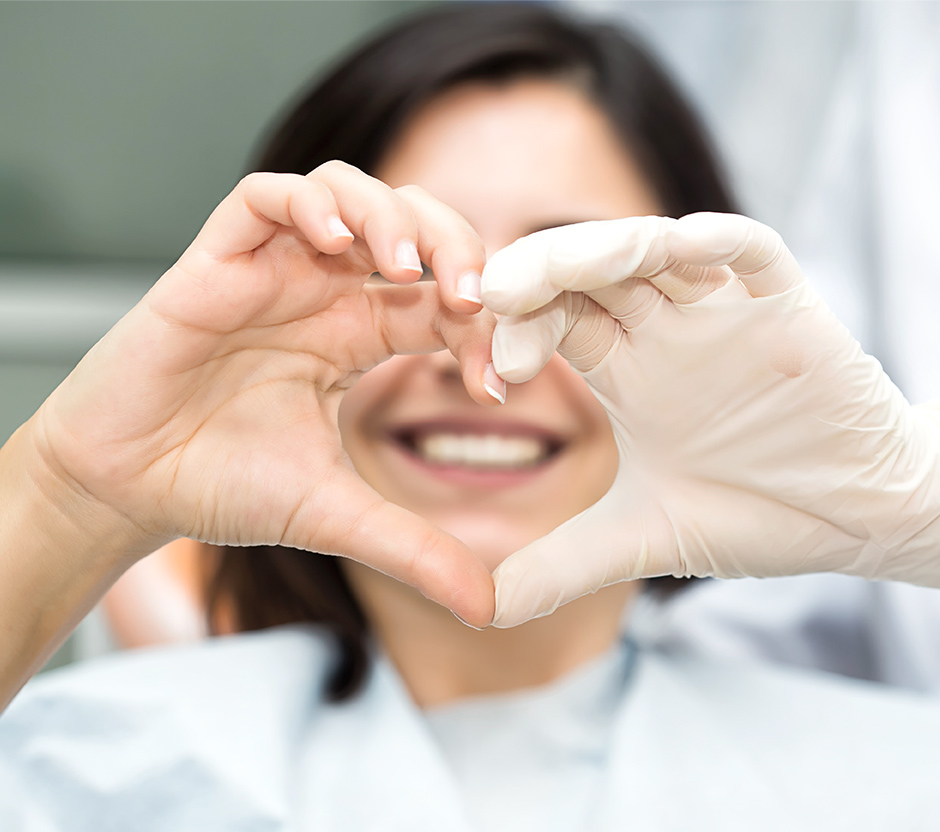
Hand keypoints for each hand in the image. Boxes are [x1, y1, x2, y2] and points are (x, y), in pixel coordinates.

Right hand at [29, 163, 499, 625]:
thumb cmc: (222, 487)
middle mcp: (323, 294)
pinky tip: (336, 242)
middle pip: (411, 226)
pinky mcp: (216, 262)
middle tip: (474, 294)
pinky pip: (265, 197)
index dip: (484, 324)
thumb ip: (414, 549)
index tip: (497, 378)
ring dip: (390, 216)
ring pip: (348, 193)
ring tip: (406, 268)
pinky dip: (309, 204)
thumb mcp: (336, 514)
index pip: (443, 300)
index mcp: (359, 336)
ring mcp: (272, 272)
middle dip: (455, 246)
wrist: (127, 489)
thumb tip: (489, 608)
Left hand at [483, 213, 939, 626]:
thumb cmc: (755, 514)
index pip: (556, 320)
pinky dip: (719, 242)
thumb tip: (480, 610)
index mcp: (625, 369)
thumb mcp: (642, 540)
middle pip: (589, 272)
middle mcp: (665, 329)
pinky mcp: (788, 307)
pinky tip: (682, 245)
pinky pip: (753, 253)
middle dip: (542, 273)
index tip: (495, 378)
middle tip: (496, 294)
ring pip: (655, 249)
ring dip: (606, 248)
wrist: (858, 518)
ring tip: (561, 268)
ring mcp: (723, 311)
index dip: (518, 334)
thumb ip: (560, 566)